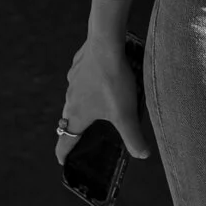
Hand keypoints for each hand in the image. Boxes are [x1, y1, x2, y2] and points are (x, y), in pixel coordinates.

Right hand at [55, 35, 150, 166]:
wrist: (105, 44)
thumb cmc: (113, 82)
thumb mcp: (125, 114)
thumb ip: (133, 137)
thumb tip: (143, 155)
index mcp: (77, 115)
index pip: (64, 141)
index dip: (63, 153)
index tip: (63, 161)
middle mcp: (70, 99)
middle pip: (68, 119)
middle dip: (74, 129)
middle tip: (84, 135)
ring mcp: (72, 80)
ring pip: (74, 97)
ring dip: (82, 104)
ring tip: (97, 106)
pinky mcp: (78, 64)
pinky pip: (80, 79)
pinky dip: (87, 84)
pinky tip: (100, 79)